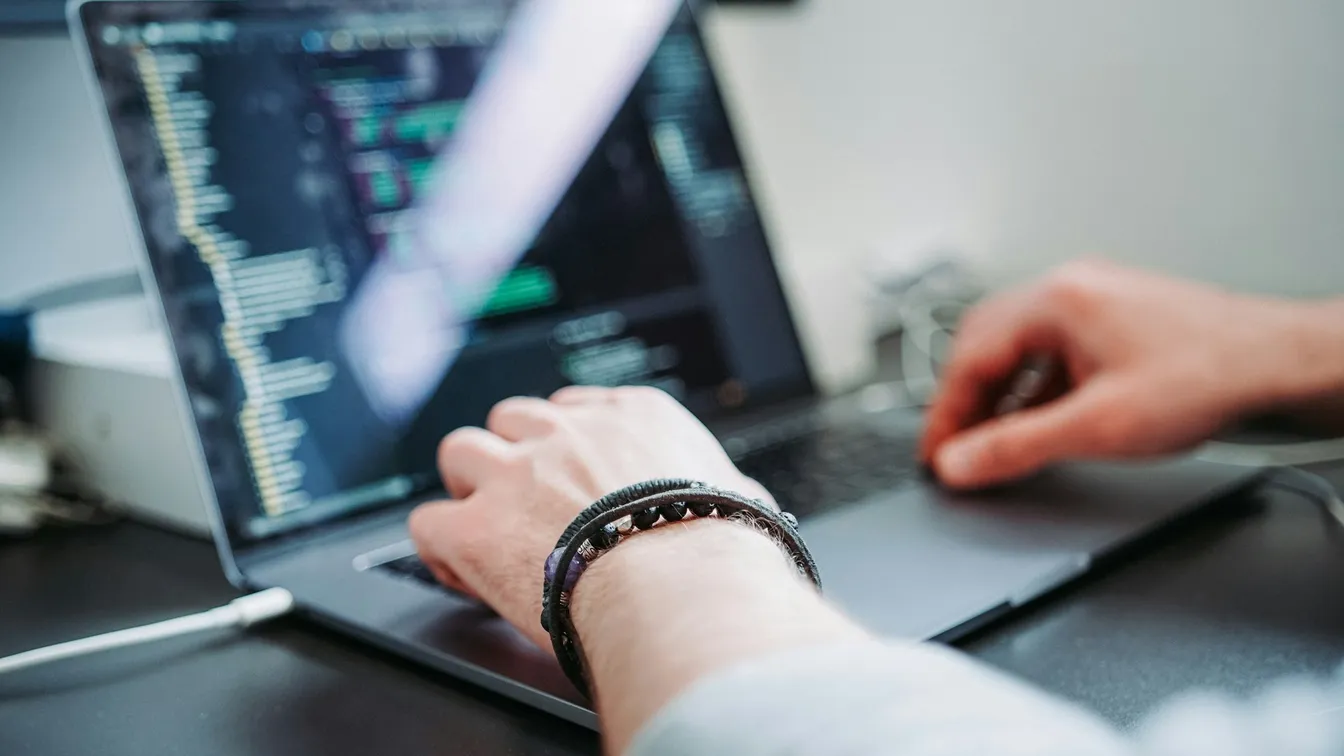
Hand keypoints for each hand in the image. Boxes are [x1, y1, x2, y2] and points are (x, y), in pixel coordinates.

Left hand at [408, 385, 772, 648]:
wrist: (683, 587)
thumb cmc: (720, 551)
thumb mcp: (740, 495)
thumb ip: (724, 486)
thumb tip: (746, 503)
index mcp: (632, 416)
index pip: (577, 407)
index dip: (565, 447)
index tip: (570, 479)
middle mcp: (566, 432)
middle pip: (513, 418)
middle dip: (514, 456)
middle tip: (526, 501)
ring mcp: (515, 473)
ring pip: (460, 451)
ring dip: (468, 487)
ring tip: (486, 525)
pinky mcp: (477, 526)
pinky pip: (428, 522)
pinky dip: (441, 549)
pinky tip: (462, 571)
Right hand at [920, 259, 1329, 488]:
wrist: (1283, 366)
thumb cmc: (1210, 378)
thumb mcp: (1098, 426)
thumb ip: (1016, 447)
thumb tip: (960, 462)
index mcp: (1057, 300)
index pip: (971, 358)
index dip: (944, 415)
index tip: (934, 454)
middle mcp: (1071, 288)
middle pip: (986, 344)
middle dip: (964, 400)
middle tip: (952, 448)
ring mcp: (1095, 299)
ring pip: (1019, 347)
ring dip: (999, 395)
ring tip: (991, 442)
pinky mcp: (1116, 319)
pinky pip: (1052, 351)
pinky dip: (1034, 388)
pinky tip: (1038, 422)